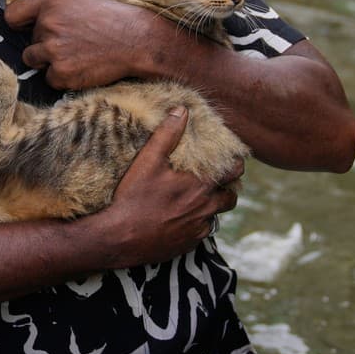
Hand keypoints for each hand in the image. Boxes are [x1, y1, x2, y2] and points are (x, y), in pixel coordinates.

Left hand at [4, 0, 160, 89]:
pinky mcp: (61, 73)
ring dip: (49, 61)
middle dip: (45, 44)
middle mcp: (47, 25)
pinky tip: (82, 66)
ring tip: (75, 55)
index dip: (18, 24)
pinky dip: (63, 77)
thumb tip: (32, 22)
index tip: (25, 29)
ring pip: (34, 60)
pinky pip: (50, 79)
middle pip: (28, 42)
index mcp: (51, 3)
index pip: (13, 15)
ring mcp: (53, 50)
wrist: (136, 40)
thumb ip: (53, 9)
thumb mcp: (78, 1)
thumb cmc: (110, 19)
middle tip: (73, 42)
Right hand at [92, 108, 239, 267]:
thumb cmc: (133, 197)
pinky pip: (202, 231)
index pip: (234, 172)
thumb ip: (167, 134)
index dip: (235, 164)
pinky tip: (182, 217)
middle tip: (216, 180)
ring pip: (216, 215)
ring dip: (212, 206)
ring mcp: (198, 228)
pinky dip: (197, 223)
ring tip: (198, 198)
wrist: (119, 237)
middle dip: (227, 187)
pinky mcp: (188, 244)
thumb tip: (183, 110)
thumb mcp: (148, 160)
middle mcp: (205, 208)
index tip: (230, 160)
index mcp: (200, 185)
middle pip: (231, 197)